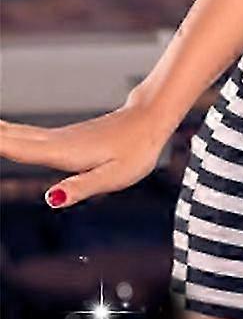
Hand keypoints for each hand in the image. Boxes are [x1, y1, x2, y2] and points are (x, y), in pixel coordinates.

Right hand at [0, 96, 171, 207]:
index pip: (16, 148)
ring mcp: (60, 137)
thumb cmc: (137, 150)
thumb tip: (50, 200)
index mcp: (62, 153)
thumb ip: (82, 187)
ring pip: (18, 134)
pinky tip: (3, 133)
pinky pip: (29, 135)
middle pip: (10, 137)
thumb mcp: (115, 176)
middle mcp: (55, 142)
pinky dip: (8, 133)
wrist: (152, 118)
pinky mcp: (66, 137)